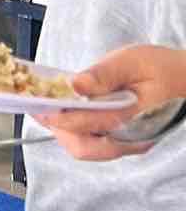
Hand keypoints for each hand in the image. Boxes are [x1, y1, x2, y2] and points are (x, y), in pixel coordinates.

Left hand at [34, 45, 185, 160]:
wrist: (178, 78)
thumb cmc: (157, 68)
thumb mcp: (131, 61)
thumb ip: (103, 74)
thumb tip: (75, 84)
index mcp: (132, 117)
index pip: (91, 125)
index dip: (61, 118)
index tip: (40, 107)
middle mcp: (129, 137)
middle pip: (85, 148)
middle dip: (58, 130)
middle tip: (38, 110)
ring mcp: (124, 141)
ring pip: (85, 149)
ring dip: (62, 131)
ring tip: (45, 110)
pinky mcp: (118, 138)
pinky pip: (90, 142)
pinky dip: (71, 130)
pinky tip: (60, 112)